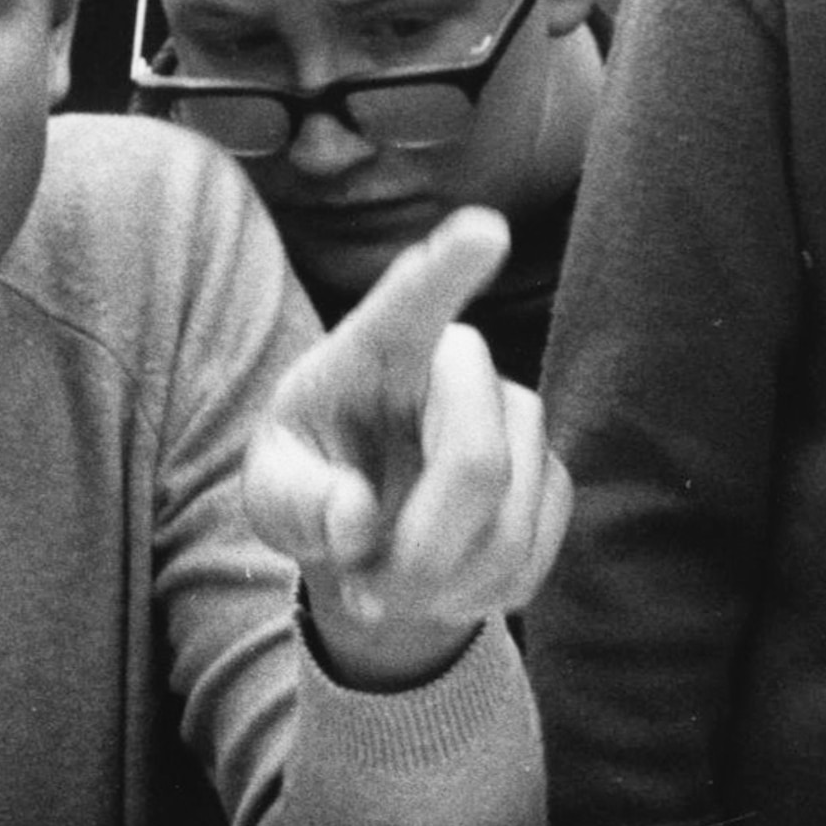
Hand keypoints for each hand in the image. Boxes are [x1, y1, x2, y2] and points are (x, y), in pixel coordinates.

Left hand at [243, 208, 572, 690]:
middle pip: (478, 460)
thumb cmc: (309, 487)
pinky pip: (532, 553)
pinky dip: (476, 595)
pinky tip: (437, 590)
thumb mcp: (272, 495)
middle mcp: (459, 367)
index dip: (451, 266)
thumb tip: (354, 518)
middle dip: (425, 548)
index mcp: (375, 349)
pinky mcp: (553, 477)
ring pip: (510, 521)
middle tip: (366, 591)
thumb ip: (295, 502)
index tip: (483, 230)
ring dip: (442, 584)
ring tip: (388, 589)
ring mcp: (518, 417)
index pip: (413, 300)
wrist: (364, 536)